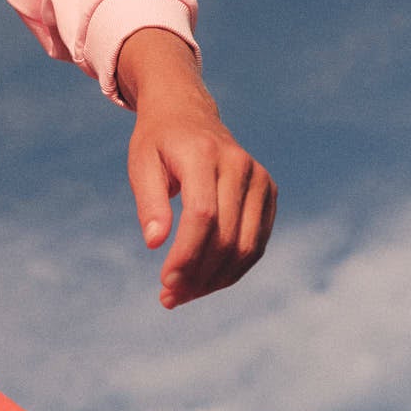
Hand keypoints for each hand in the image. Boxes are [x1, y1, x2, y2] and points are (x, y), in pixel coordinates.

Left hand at [117, 28, 276, 309]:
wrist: (188, 113)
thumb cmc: (158, 142)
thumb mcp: (141, 164)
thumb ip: (149, 202)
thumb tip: (154, 244)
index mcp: (204, 154)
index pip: (203, 215)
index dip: (186, 254)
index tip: (165, 282)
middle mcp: (240, 164)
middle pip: (227, 236)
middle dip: (198, 274)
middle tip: (169, 296)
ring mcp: (260, 178)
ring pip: (247, 246)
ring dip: (217, 280)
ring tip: (184, 294)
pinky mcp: (269, 192)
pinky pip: (257, 242)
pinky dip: (234, 269)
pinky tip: (206, 281)